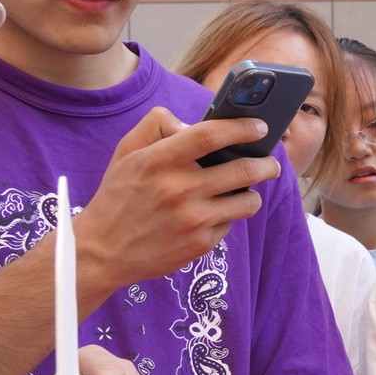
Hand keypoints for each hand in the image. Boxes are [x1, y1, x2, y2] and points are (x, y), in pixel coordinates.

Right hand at [76, 108, 279, 295]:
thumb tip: (194, 124)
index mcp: (160, 161)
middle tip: (272, 163)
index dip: (241, 128)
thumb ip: (157, 125)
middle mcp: (179, 189)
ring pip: (248, 201)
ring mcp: (193, 219)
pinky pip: (230, 224)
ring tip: (246, 189)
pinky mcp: (200, 244)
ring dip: (252, 193)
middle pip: (243, 170)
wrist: (103, 250)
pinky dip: (227, 216)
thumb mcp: (127, 151)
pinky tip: (212, 214)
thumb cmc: (118, 195)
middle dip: (267, 164)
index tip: (259, 127)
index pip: (210, 135)